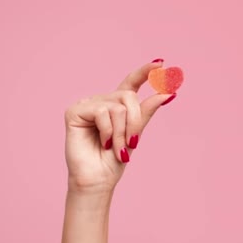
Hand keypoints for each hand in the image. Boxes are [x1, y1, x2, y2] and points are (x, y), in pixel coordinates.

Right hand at [63, 60, 176, 193]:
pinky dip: (108, 131)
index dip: (145, 72)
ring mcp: (88, 104)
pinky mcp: (75, 111)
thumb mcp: (136, 133)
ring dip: (121, 132)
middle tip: (133, 143)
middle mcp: (103, 101)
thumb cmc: (115, 159)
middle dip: (135, 121)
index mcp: (117, 105)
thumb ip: (147, 111)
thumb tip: (167, 92)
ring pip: (117, 107)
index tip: (161, 63)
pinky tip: (103, 143)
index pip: (132, 82)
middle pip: (128, 96)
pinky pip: (102, 112)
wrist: (98, 179)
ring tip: (116, 148)